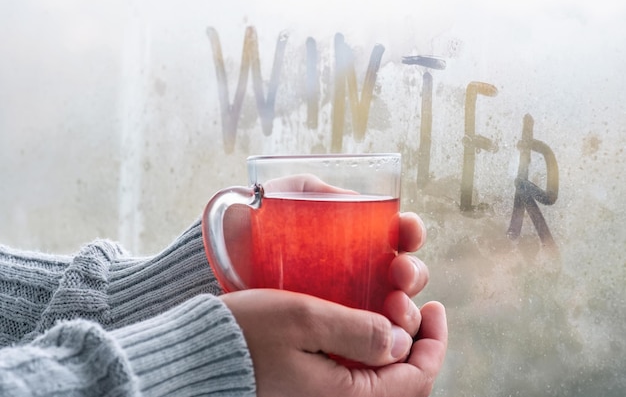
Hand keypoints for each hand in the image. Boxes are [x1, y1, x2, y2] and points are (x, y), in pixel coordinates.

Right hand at [221, 289, 446, 396]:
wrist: (197, 359)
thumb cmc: (244, 337)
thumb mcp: (304, 321)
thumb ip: (360, 331)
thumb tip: (401, 340)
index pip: (417, 377)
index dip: (434, 340)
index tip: (433, 306)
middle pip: (405, 383)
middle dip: (417, 341)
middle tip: (408, 302)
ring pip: (382, 381)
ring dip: (395, 345)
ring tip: (388, 309)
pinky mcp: (311, 392)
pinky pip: (357, 380)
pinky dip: (370, 354)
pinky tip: (361, 326)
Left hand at [224, 175, 434, 338]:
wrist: (212, 266)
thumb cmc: (249, 231)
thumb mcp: (283, 199)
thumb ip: (314, 190)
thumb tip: (356, 199)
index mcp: (354, 242)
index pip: (396, 238)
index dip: (411, 233)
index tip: (408, 232)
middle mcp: (356, 274)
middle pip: (403, 276)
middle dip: (414, 273)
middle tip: (399, 274)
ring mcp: (345, 305)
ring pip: (394, 310)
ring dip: (408, 307)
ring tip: (395, 304)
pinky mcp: (329, 332)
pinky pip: (369, 342)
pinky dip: (387, 341)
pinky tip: (386, 338)